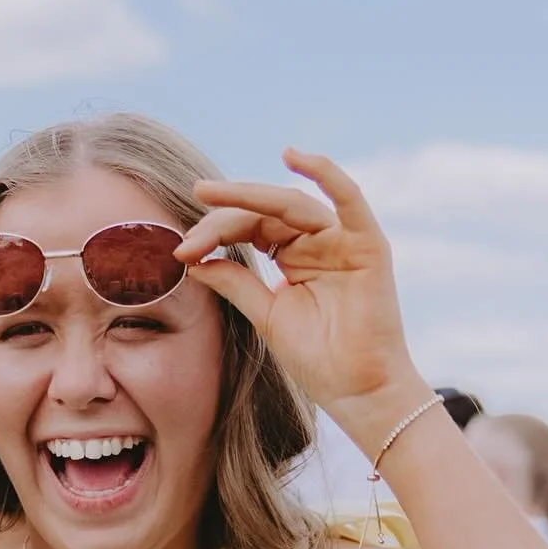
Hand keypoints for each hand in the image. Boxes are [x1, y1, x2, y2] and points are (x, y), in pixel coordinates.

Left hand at [176, 149, 426, 445]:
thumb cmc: (318, 360)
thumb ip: (236, 283)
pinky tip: (293, 157)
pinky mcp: (367, 245)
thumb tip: (194, 260)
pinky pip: (348, 198)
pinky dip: (325, 173)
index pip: (249, 229)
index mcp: (293, 257)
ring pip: (292, 204)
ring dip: (250, 196)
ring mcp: (343, 240)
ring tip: (211, 194)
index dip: (213, 234)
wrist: (357, 391)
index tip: (180, 251)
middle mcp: (317, 242)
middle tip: (190, 214)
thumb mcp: (266, 316)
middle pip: (265, 213)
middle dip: (223, 215)